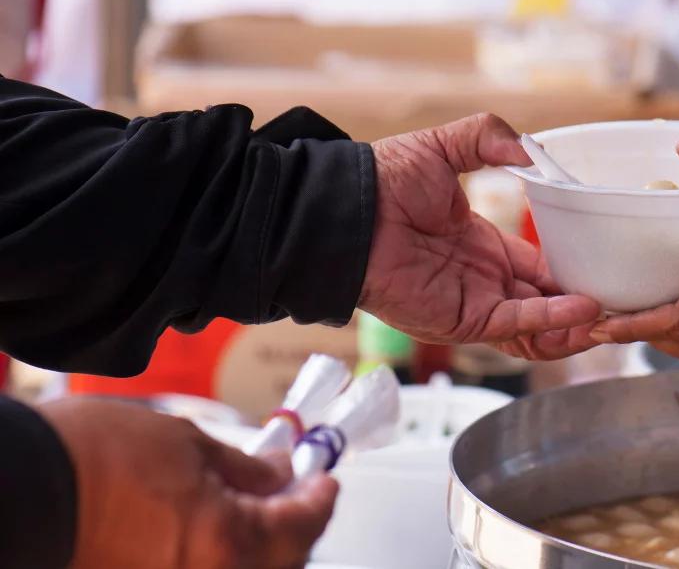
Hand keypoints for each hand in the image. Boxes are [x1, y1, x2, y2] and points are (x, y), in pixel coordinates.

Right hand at [40, 398, 335, 568]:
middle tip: (296, 490)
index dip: (320, 497)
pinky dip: (226, 553)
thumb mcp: (188, 445)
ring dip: (262, 542)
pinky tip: (219, 526)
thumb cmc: (93, 461)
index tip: (324, 479)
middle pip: (283, 560)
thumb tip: (280, 474)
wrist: (25, 487)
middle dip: (295, 524)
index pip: (303, 526)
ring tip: (256, 504)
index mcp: (230, 545)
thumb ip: (247, 468)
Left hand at [359, 114, 600, 359]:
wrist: (349, 209)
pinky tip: (584, 309)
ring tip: (614, 313)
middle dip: (583, 306)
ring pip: (538, 328)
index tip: (604, 267)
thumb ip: (488, 138)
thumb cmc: (385, 181)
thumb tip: (531, 150)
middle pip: (545, 304)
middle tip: (623, 298)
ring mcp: (474, 303)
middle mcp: (482, 281)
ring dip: (575, 324)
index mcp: (482, 248)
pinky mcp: (463, 320)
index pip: (538, 269)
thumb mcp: (446, 147)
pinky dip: (552, 321)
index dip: (570, 272)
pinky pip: (517, 326)